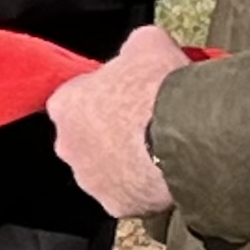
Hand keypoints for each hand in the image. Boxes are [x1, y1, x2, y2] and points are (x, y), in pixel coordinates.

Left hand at [46, 23, 186, 219]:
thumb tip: (138, 50)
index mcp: (65, 105)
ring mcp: (89, 180)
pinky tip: (165, 174)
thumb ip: (132, 47)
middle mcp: (66, 146)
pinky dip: (143, 187)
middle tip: (145, 122)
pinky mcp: (115, 206)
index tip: (127, 94)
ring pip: (105, 170)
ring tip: (160, 149)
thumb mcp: (147, 43)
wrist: (184, 135)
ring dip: (125, 161)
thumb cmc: (158, 86)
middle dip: (110, 131)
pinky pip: (128, 195)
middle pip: (86, 137)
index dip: (103, 93)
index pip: (75, 97)